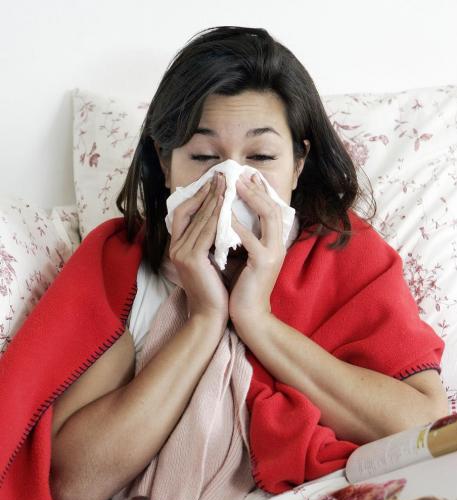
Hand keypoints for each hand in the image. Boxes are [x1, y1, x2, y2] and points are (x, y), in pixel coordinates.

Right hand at [169, 172, 227, 322]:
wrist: (211, 316)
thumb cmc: (215, 291)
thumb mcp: (211, 260)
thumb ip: (211, 241)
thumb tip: (223, 220)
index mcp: (178, 248)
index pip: (184, 213)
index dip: (198, 196)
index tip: (214, 182)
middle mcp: (176, 248)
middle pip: (190, 210)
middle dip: (207, 191)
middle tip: (222, 174)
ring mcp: (181, 253)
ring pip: (199, 218)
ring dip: (214, 198)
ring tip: (227, 183)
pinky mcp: (192, 259)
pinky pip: (207, 232)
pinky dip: (218, 216)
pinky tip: (228, 204)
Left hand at [228, 173, 285, 329]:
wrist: (249, 317)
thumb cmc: (242, 289)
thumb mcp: (243, 258)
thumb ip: (240, 239)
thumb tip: (225, 218)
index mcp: (273, 244)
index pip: (271, 210)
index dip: (260, 192)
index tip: (245, 177)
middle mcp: (277, 246)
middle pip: (273, 208)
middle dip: (256, 190)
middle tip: (240, 175)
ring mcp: (273, 254)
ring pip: (268, 217)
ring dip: (251, 199)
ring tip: (234, 187)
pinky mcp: (263, 264)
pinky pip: (251, 240)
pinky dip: (239, 226)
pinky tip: (225, 216)